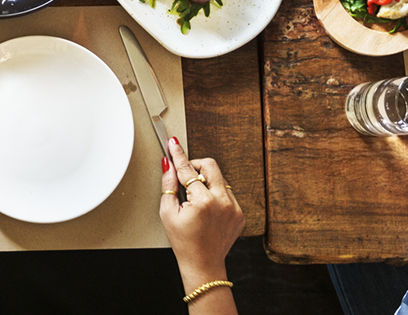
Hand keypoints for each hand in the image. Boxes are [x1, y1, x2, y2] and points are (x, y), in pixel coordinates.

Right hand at [160, 136, 243, 287]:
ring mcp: (234, 207)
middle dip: (195, 166)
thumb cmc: (184, 242)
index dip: (178, 154)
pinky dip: (215, 194)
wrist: (203, 263)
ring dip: (206, 181)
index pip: (187, 169)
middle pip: (210, 165)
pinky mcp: (240, 212)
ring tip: (195, 199)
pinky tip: (206, 209)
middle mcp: (222, 201)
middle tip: (185, 176)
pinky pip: (227, 192)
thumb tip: (167, 165)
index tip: (174, 144)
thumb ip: (168, 185)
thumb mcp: (167, 214)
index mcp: (203, 201)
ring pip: (220, 177)